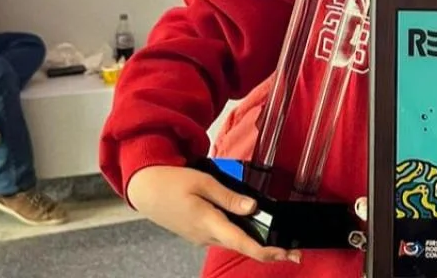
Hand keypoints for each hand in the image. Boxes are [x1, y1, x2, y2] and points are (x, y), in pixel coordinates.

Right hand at [127, 166, 300, 264]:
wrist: (145, 188)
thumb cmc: (171, 182)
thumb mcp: (203, 182)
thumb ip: (229, 197)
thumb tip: (252, 207)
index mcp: (208, 223)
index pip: (243, 244)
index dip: (268, 252)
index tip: (286, 254)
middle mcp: (206, 236)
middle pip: (242, 247)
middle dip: (268, 251)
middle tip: (292, 252)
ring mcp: (201, 237)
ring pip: (234, 243)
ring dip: (254, 244)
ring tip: (276, 244)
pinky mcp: (198, 233)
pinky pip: (223, 237)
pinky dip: (240, 236)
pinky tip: (250, 230)